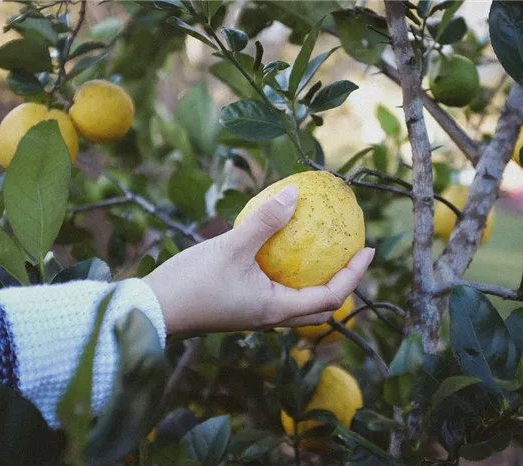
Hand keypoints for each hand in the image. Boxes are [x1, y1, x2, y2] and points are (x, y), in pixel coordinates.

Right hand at [143, 185, 374, 334]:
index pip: (331, 296)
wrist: (152, 310)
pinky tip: (282, 249)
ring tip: (324, 251)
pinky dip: (292, 275)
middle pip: (320, 307)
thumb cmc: (192, 283)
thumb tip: (296, 194)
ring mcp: (256, 314)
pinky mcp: (242, 307)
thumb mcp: (231, 247)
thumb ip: (265, 221)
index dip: (355, 275)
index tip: (369, 250)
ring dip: (318, 281)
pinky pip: (278, 292)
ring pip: (299, 302)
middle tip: (352, 254)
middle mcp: (271, 317)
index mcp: (276, 308)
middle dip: (343, 283)